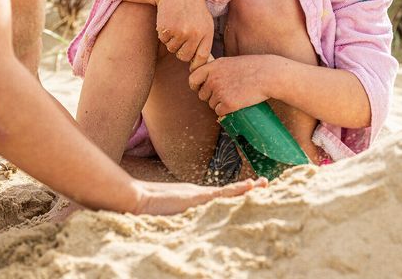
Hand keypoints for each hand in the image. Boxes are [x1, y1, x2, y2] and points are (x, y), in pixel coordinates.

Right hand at [132, 177, 267, 214]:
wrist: (136, 200)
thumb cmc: (147, 209)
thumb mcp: (167, 214)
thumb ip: (177, 215)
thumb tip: (181, 219)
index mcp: (194, 198)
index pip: (221, 197)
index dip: (237, 193)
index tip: (251, 188)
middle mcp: (200, 195)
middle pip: (229, 193)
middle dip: (247, 189)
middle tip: (265, 183)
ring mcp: (199, 195)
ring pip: (230, 192)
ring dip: (247, 189)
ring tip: (264, 184)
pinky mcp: (197, 197)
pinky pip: (222, 194)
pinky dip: (237, 190)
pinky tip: (250, 186)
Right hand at [154, 0, 213, 64]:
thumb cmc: (190, 6)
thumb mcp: (203, 20)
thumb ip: (203, 38)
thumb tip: (201, 62)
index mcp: (208, 32)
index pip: (202, 57)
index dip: (195, 65)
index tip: (191, 69)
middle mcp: (196, 34)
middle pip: (184, 56)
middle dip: (180, 50)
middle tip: (180, 33)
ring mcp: (182, 32)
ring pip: (172, 49)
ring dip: (171, 40)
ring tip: (176, 23)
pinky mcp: (169, 29)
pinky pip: (164, 41)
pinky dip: (164, 34)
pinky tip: (168, 20)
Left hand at [188, 54, 276, 116]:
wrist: (269, 75)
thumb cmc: (255, 67)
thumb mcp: (232, 62)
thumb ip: (219, 69)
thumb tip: (208, 79)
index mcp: (214, 66)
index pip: (193, 78)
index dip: (196, 85)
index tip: (201, 88)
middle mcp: (213, 79)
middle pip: (202, 95)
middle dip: (211, 96)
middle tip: (227, 93)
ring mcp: (220, 92)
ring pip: (212, 104)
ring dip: (220, 103)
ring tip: (236, 96)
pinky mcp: (228, 104)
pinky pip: (220, 112)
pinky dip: (227, 111)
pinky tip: (237, 104)